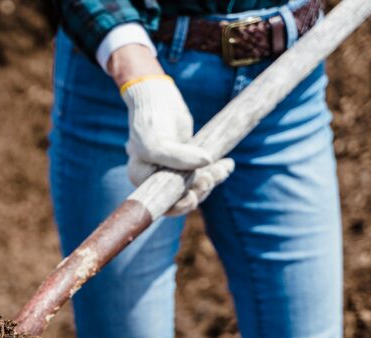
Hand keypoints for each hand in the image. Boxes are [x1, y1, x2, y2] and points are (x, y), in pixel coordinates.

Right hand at [108, 46, 233, 215]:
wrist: (158, 98)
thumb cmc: (150, 120)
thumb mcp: (157, 142)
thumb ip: (178, 157)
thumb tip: (207, 163)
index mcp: (143, 179)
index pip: (162, 204)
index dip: (179, 206)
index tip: (193, 197)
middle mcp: (156, 178)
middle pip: (181, 197)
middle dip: (199, 191)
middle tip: (210, 178)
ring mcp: (173, 170)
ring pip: (195, 186)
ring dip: (212, 179)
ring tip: (224, 168)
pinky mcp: (188, 160)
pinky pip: (204, 172)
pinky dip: (217, 170)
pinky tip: (228, 164)